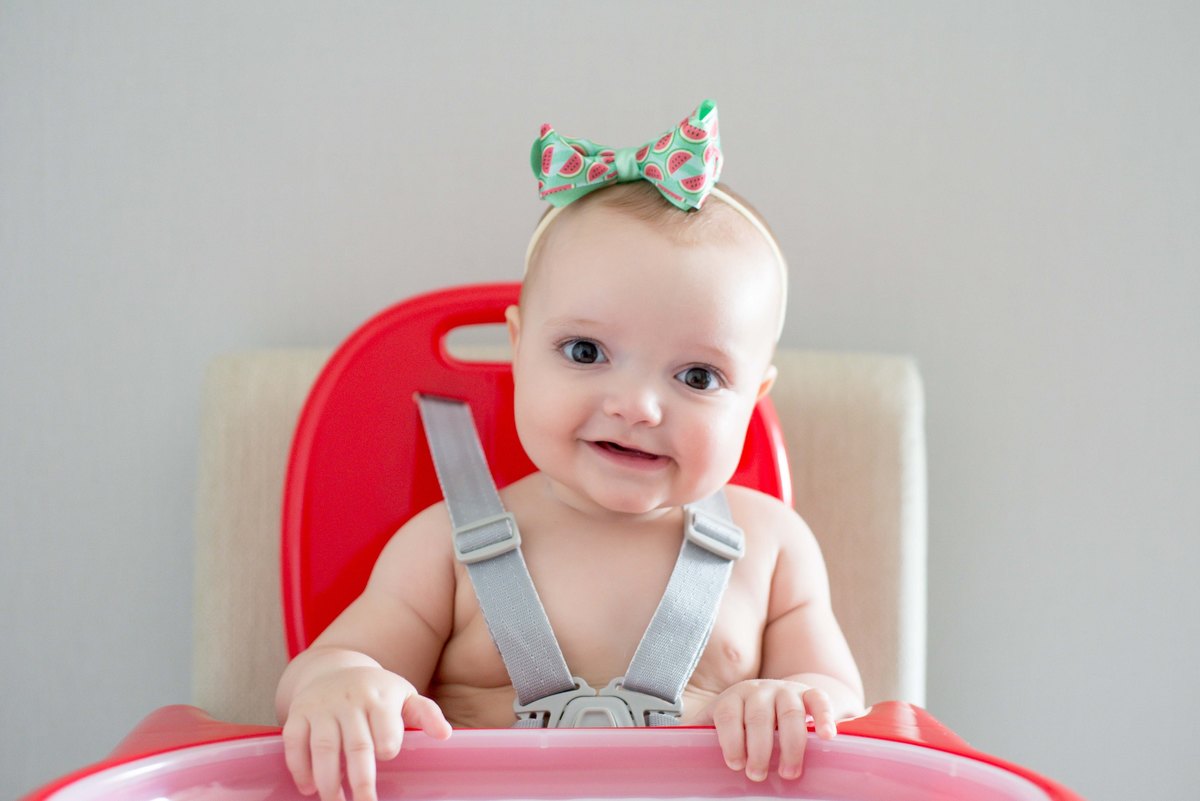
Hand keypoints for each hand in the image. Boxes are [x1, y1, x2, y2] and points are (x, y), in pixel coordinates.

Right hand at [281, 665, 451, 800]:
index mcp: (380, 697)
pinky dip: (299, 767)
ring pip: (323, 747)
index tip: (387, 757)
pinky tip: (308, 788)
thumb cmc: (376, 691)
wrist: (334, 668)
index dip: (388, 747)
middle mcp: (350, 700)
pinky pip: (294, 742)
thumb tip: (444, 734)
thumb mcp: (404, 695)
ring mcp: (322, 707)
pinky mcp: (299, 713)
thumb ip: (426, 713)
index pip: (386, 729)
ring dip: (328, 781)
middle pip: (356, 745)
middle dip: (361, 780)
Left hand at [697, 679, 835, 781]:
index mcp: (733, 697)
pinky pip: (819, 700)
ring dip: (790, 744)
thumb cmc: (742, 722)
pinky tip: (827, 737)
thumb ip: (697, 737)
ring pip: (789, 712)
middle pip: (758, 716)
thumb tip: (670, 753)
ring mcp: (786, 690)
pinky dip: (824, 717)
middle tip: (757, 775)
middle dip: (758, 748)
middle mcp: (759, 690)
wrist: (775, 699)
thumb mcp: (718, 725)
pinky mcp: (810, 694)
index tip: (733, 763)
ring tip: (789, 772)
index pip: (727, 713)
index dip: (729, 738)